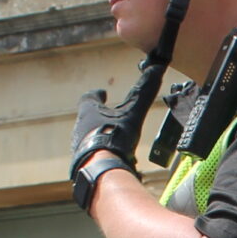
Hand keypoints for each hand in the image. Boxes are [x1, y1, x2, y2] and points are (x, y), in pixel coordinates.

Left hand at [70, 58, 161, 184]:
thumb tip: (158, 67)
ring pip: (89, 137)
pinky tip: (113, 158)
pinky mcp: (82, 165)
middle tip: (109, 116)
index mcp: (88, 112)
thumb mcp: (133, 112)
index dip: (96, 95)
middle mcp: (79, 128)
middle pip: (87, 118)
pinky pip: (93, 155)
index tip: (102, 93)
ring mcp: (78, 148)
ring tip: (114, 139)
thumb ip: (144, 91)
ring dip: (100, 135)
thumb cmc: (114, 136)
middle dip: (98, 116)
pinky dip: (102, 153)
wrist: (100, 170)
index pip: (88, 98)